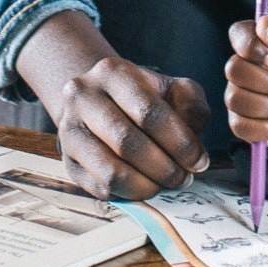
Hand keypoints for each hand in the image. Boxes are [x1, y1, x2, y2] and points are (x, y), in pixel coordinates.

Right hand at [14, 10, 212, 200]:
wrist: (102, 104)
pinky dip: (131, 194)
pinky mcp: (68, 162)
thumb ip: (192, 105)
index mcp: (111, 72)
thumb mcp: (173, 90)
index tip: (199, 161)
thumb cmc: (144, 99)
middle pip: (127, 142)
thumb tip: (194, 137)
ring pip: (111, 172)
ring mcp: (69, 131)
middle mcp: (82, 97)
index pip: (148, 112)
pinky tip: (147, 186)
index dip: (179, 142)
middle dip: (165, 167)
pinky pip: (101, 189)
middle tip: (185, 177)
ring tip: (167, 184)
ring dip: (148, 185)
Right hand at [225, 20, 267, 149]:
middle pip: (233, 69)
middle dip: (266, 81)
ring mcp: (240, 96)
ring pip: (235, 99)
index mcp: (259, 47)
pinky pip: (239, 125)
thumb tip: (263, 21)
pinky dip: (264, 127)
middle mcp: (244, 69)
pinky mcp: (242, 122)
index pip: (238, 35)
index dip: (251, 47)